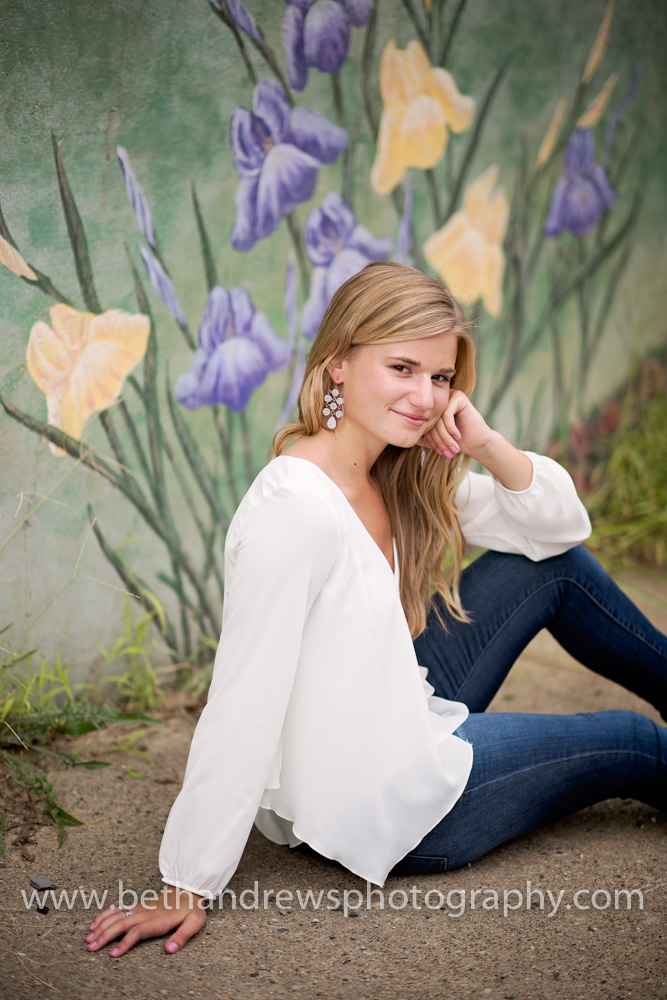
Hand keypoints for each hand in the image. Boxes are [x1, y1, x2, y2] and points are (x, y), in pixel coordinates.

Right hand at [85, 887, 206, 956]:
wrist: (188, 888)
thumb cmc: (191, 908)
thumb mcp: (194, 922)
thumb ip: (182, 936)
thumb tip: (170, 950)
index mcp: (158, 920)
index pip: (137, 931)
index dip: (125, 943)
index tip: (113, 954)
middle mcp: (145, 913)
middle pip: (122, 924)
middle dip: (105, 936)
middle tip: (91, 948)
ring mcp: (140, 908)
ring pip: (117, 916)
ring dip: (101, 926)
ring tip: (88, 938)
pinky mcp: (137, 905)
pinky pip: (118, 909)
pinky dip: (105, 915)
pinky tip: (94, 923)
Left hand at [419, 390, 491, 458]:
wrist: (477, 441)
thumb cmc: (455, 441)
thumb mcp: (433, 440)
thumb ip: (420, 436)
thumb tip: (402, 437)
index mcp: (430, 408)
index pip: (422, 423)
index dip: (429, 439)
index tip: (438, 451)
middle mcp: (437, 399)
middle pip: (429, 421)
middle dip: (437, 440)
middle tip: (445, 452)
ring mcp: (447, 395)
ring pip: (437, 419)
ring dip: (445, 437)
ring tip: (452, 449)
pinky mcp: (458, 396)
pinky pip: (446, 415)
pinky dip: (451, 429)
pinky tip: (458, 437)